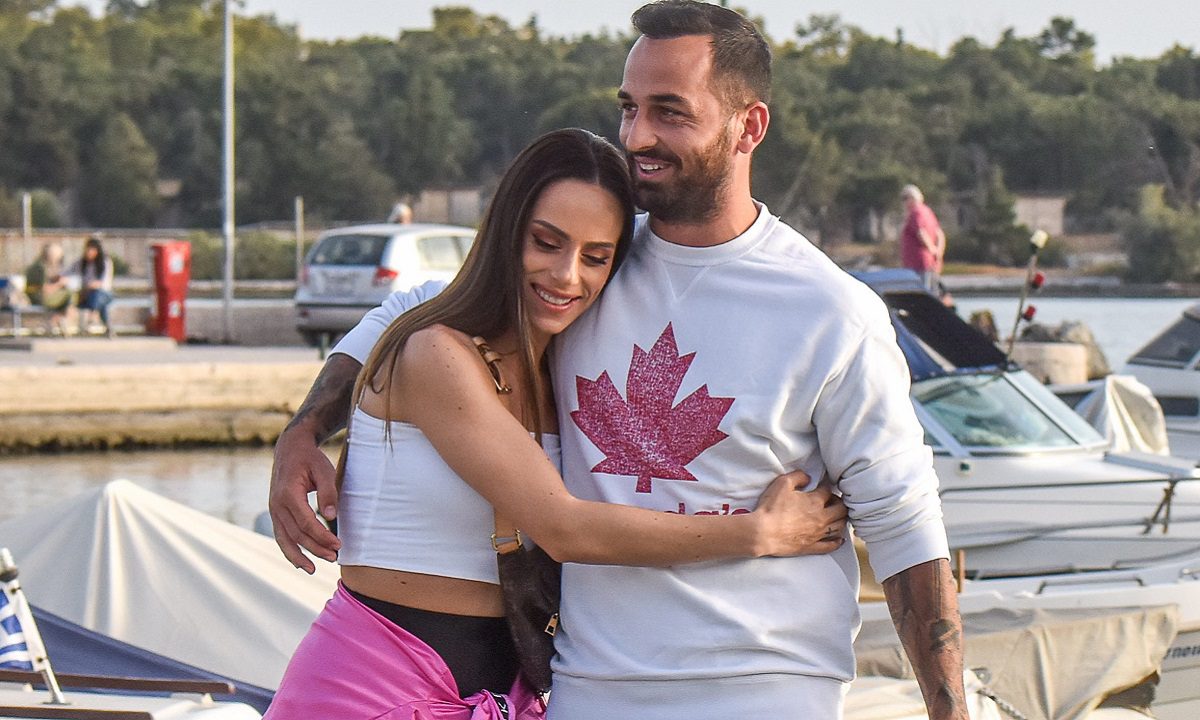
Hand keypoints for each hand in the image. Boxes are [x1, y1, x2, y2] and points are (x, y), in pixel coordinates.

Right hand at [269, 426, 341, 572]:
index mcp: (289, 493)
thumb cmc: (310, 459)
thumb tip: (331, 517)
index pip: (306, 522)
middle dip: (315, 548)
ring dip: (299, 556)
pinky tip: (300, 562)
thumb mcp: (324, 469)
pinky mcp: (275, 513)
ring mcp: (274, 510)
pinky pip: (280, 536)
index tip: (338, 545)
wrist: (290, 449)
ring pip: (284, 539)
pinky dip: (289, 550)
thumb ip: (328, 492)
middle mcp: (277, 504)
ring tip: (313, 569)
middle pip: (296, 534)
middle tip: (334, 557)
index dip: (322, 536)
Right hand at [753, 471, 848, 556]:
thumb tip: (808, 477)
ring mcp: (818, 534)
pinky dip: (837, 542)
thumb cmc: (771, 508)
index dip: (825, 486)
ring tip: (836, 516)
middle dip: (838, 502)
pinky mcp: (812, 547)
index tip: (821, 486)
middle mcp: (821, 517)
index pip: (827, 491)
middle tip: (832, 500)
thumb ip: (798, 476)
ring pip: (839, 526)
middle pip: (841, 509)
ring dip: (841, 519)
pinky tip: (839, 539)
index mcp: (815, 501)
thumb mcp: (782, 483)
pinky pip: (830, 546)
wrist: (762, 533)